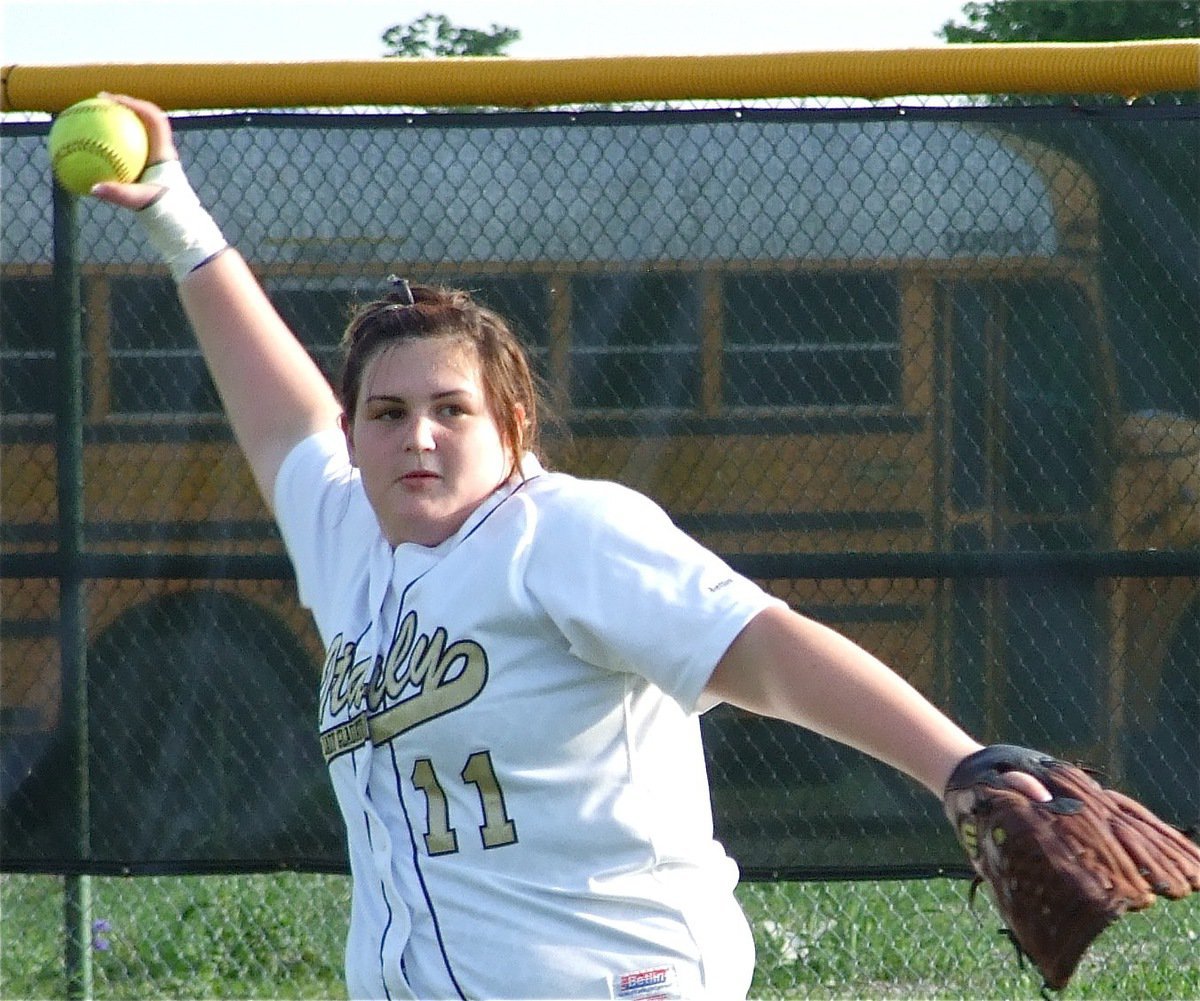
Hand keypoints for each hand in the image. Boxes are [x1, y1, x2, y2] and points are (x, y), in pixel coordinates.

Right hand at [88, 93, 177, 209]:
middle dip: (125, 106)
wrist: (178, 222)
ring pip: (139, 132)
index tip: (112, 100)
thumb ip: (118, 194)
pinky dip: (115, 146)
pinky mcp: (151, 168)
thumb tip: (93, 188)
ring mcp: (157, 159)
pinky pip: (131, 150)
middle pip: (146, 119)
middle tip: (101, 101)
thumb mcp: (140, 202)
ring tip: (96, 117)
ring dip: (120, 123)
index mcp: (163, 153)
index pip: (154, 119)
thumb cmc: (163, 211)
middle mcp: (162, 152)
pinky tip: (94, 148)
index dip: (135, 104)